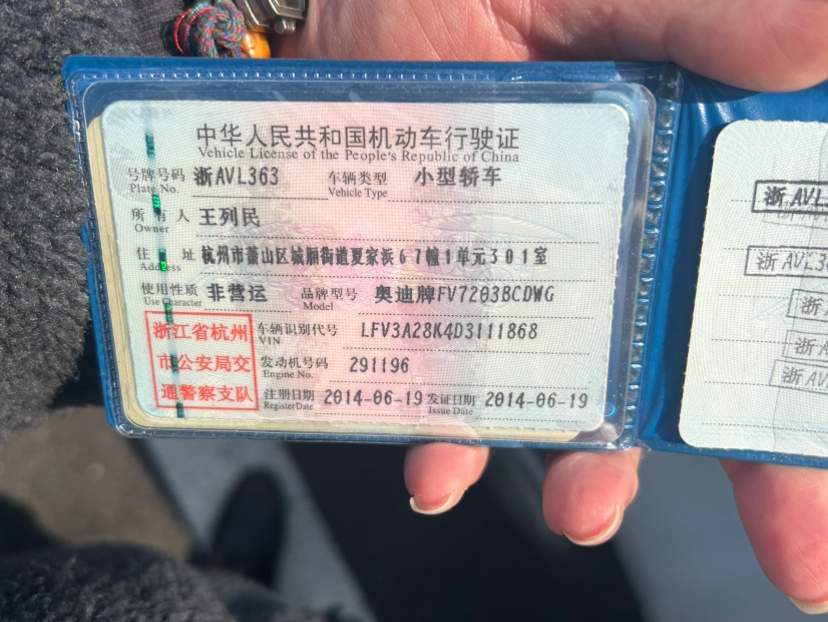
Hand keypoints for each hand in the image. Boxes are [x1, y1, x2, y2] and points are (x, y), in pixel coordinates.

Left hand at [278, 0, 827, 611]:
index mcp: (689, 174)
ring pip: (577, 396)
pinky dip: (447, 434)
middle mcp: (620, 244)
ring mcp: (526, 276)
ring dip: (590, 467)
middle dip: (745, 463)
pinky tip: (440, 467)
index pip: (773, 289)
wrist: (375, 1)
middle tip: (796, 552)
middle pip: (697, 369)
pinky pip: (447, 381)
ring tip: (587, 511)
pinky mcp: (439, 290)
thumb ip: (712, 17)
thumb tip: (814, 45)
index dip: (812, 382)